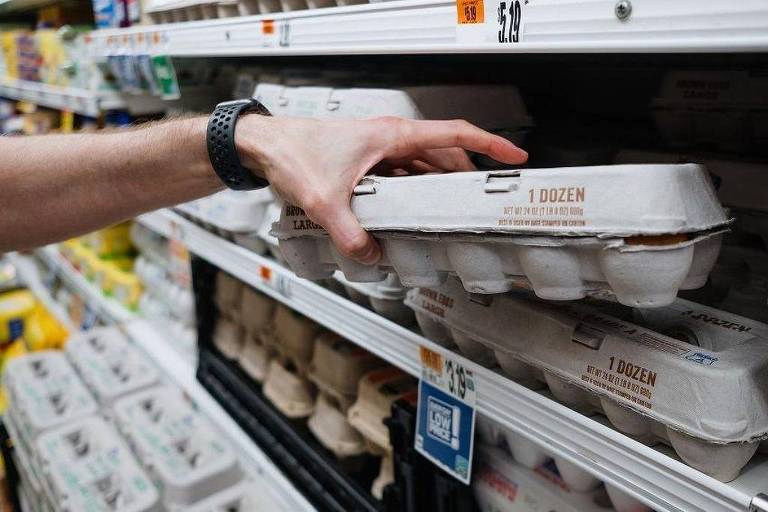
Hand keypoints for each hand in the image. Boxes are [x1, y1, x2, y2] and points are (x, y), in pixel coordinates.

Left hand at [236, 115, 527, 264]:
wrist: (264, 144)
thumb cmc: (293, 154)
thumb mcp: (325, 201)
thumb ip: (352, 235)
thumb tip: (375, 256)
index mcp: (392, 136)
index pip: (455, 134)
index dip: (490, 144)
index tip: (515, 156)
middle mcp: (390, 139)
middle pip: (444, 154)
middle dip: (467, 175)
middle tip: (484, 199)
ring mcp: (378, 149)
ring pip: (423, 166)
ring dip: (438, 185)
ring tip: (452, 211)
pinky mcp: (366, 160)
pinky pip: (401, 175)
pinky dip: (412, 191)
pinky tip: (409, 213)